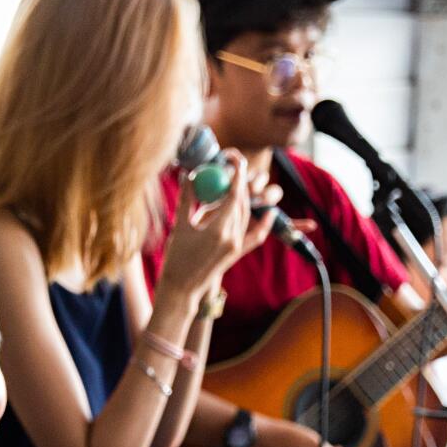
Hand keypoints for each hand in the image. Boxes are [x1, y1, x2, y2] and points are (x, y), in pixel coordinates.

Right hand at [157, 149, 280, 305]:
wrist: (182, 288)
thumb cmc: (176, 258)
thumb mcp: (180, 226)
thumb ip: (187, 199)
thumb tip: (188, 174)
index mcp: (218, 231)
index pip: (234, 195)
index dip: (236, 174)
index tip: (233, 158)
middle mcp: (233, 238)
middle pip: (242, 202)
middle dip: (238, 181)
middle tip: (229, 166)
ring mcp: (237, 246)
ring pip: (246, 214)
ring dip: (242, 196)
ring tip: (233, 181)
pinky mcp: (237, 252)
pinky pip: (256, 235)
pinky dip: (264, 223)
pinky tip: (270, 212)